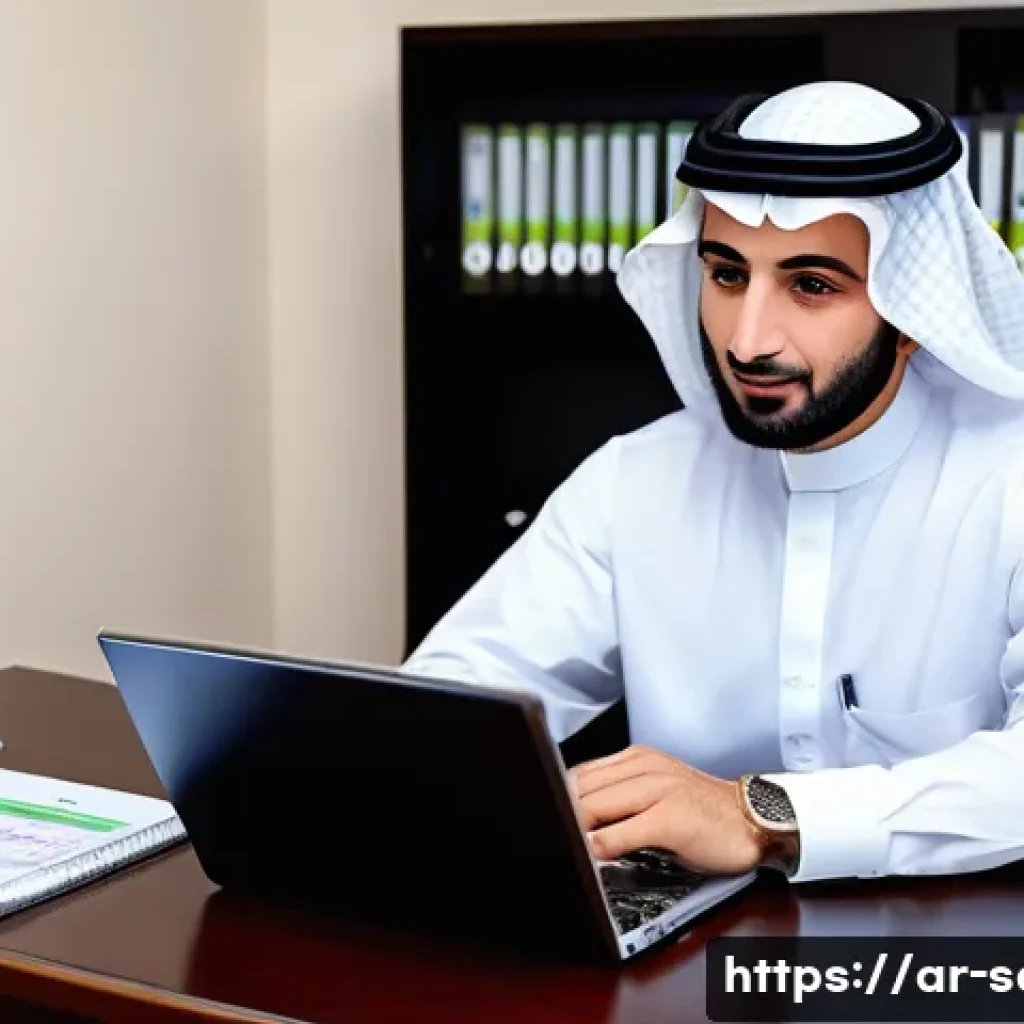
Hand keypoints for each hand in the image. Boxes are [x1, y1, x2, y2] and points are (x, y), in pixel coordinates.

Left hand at [567, 745, 763, 874]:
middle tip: (552, 836)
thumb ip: (619, 794)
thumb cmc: (703, 810)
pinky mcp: (670, 817)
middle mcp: (645, 767)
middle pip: (581, 789)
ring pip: (595, 806)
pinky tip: (596, 855)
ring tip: (567, 846)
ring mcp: (659, 790)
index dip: (560, 798)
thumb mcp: (656, 789)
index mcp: (637, 758)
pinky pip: (622, 832)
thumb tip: (576, 812)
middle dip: (563, 816)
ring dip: (576, 829)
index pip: (580, 773)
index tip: (550, 818)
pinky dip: (602, 845)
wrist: (753, 818)